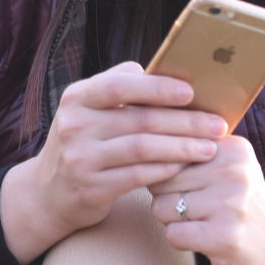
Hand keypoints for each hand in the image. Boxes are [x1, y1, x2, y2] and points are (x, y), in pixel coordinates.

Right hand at [0, 62, 226, 263]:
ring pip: (142, 148)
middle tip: (217, 124)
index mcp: (77, 98)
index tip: (192, 92)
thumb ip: (118, 88)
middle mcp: (74, 125)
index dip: (158, 88)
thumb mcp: (88, 110)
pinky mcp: (90, 188)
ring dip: (182, 147)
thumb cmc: (83, 142)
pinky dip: (165, 169)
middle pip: (140, 119)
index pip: (120, 85)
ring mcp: (80, 158)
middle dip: (185, 121)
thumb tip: (161, 70)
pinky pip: (138, 175)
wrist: (47, 193)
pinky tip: (184, 165)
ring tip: (209, 147)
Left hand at [148, 136, 264, 264]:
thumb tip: (141, 154)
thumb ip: (190, 155)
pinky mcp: (224, 236)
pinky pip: (173, 234)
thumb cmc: (239, 209)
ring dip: (173, 221)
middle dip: (169, 199)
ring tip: (203, 224)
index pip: (170, 150)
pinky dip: (181, 241)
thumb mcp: (227, 170)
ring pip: (162, 207)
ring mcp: (230, 204)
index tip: (193, 187)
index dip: (169, 174)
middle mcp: (234, 170)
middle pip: (162, 180)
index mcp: (233, 147)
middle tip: (200, 210)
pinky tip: (204, 241)